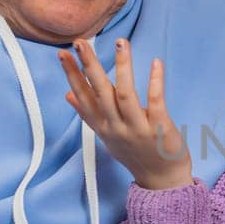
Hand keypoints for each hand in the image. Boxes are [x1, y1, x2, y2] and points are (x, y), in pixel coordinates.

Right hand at [60, 38, 191, 189]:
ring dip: (123, 67)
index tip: (63, 54)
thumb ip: (89, 115)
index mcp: (103, 127)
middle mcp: (116, 127)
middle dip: (89, 66)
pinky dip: (155, 82)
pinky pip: (156, 102)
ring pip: (126, 94)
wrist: (161, 180)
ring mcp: (137, 129)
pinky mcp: (159, 129)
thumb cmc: (134, 154)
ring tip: (121, 43)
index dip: (72, 75)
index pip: (83, 97)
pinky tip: (156, 63)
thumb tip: (68, 95)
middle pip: (100, 93)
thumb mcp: (107, 136)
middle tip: (81, 42)